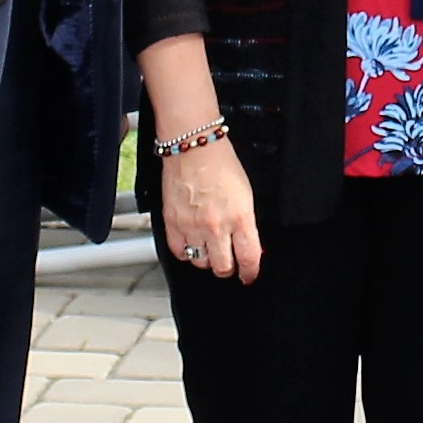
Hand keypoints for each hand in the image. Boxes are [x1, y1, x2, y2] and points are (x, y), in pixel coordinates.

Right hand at [157, 135, 263, 282]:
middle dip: (228, 268)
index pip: (249, 258)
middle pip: (223, 267)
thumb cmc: (221, 163)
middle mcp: (216, 225)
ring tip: (209, 249)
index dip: (250, 272)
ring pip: (200, 262)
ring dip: (206, 259)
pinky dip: (185, 252)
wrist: (194, 146)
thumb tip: (247, 245)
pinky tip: (191, 244)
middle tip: (228, 263)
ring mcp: (192, 226)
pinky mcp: (173, 222)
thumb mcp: (246, 195)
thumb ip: (246, 223)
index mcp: (240, 217)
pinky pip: (178, 252)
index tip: (249, 275)